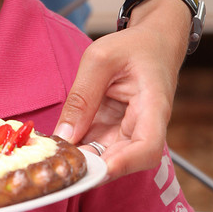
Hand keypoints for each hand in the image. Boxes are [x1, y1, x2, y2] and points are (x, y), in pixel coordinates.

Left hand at [54, 12, 186, 179]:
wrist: (152, 43)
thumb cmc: (132, 47)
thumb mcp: (100, 59)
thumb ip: (82, 96)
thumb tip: (65, 135)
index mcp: (154, 105)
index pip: (148, 146)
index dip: (124, 163)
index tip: (97, 168)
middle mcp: (147, 125)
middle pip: (127, 159)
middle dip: (95, 164)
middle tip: (63, 163)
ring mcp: (132, 129)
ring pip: (110, 155)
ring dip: (86, 157)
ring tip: (59, 155)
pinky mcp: (119, 128)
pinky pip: (101, 143)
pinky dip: (83, 145)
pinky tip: (64, 146)